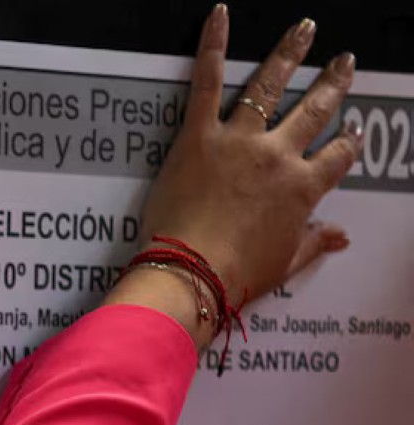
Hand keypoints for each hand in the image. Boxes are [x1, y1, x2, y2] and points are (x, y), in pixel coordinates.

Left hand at [139, 6, 361, 302]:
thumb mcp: (285, 263)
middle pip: (313, 111)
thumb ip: (313, 244)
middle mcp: (278, 157)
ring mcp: (239, 142)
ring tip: (305, 29)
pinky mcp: (198, 136)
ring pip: (270, 86)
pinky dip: (211, 46)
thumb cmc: (236, 276)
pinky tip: (219, 14)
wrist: (191, 273)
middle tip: (343, 62)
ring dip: (290, 53)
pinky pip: (205, 83)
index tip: (355, 128)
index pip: (337, 156)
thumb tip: (341, 237)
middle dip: (332, 85)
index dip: (349, 141)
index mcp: (303, 190)